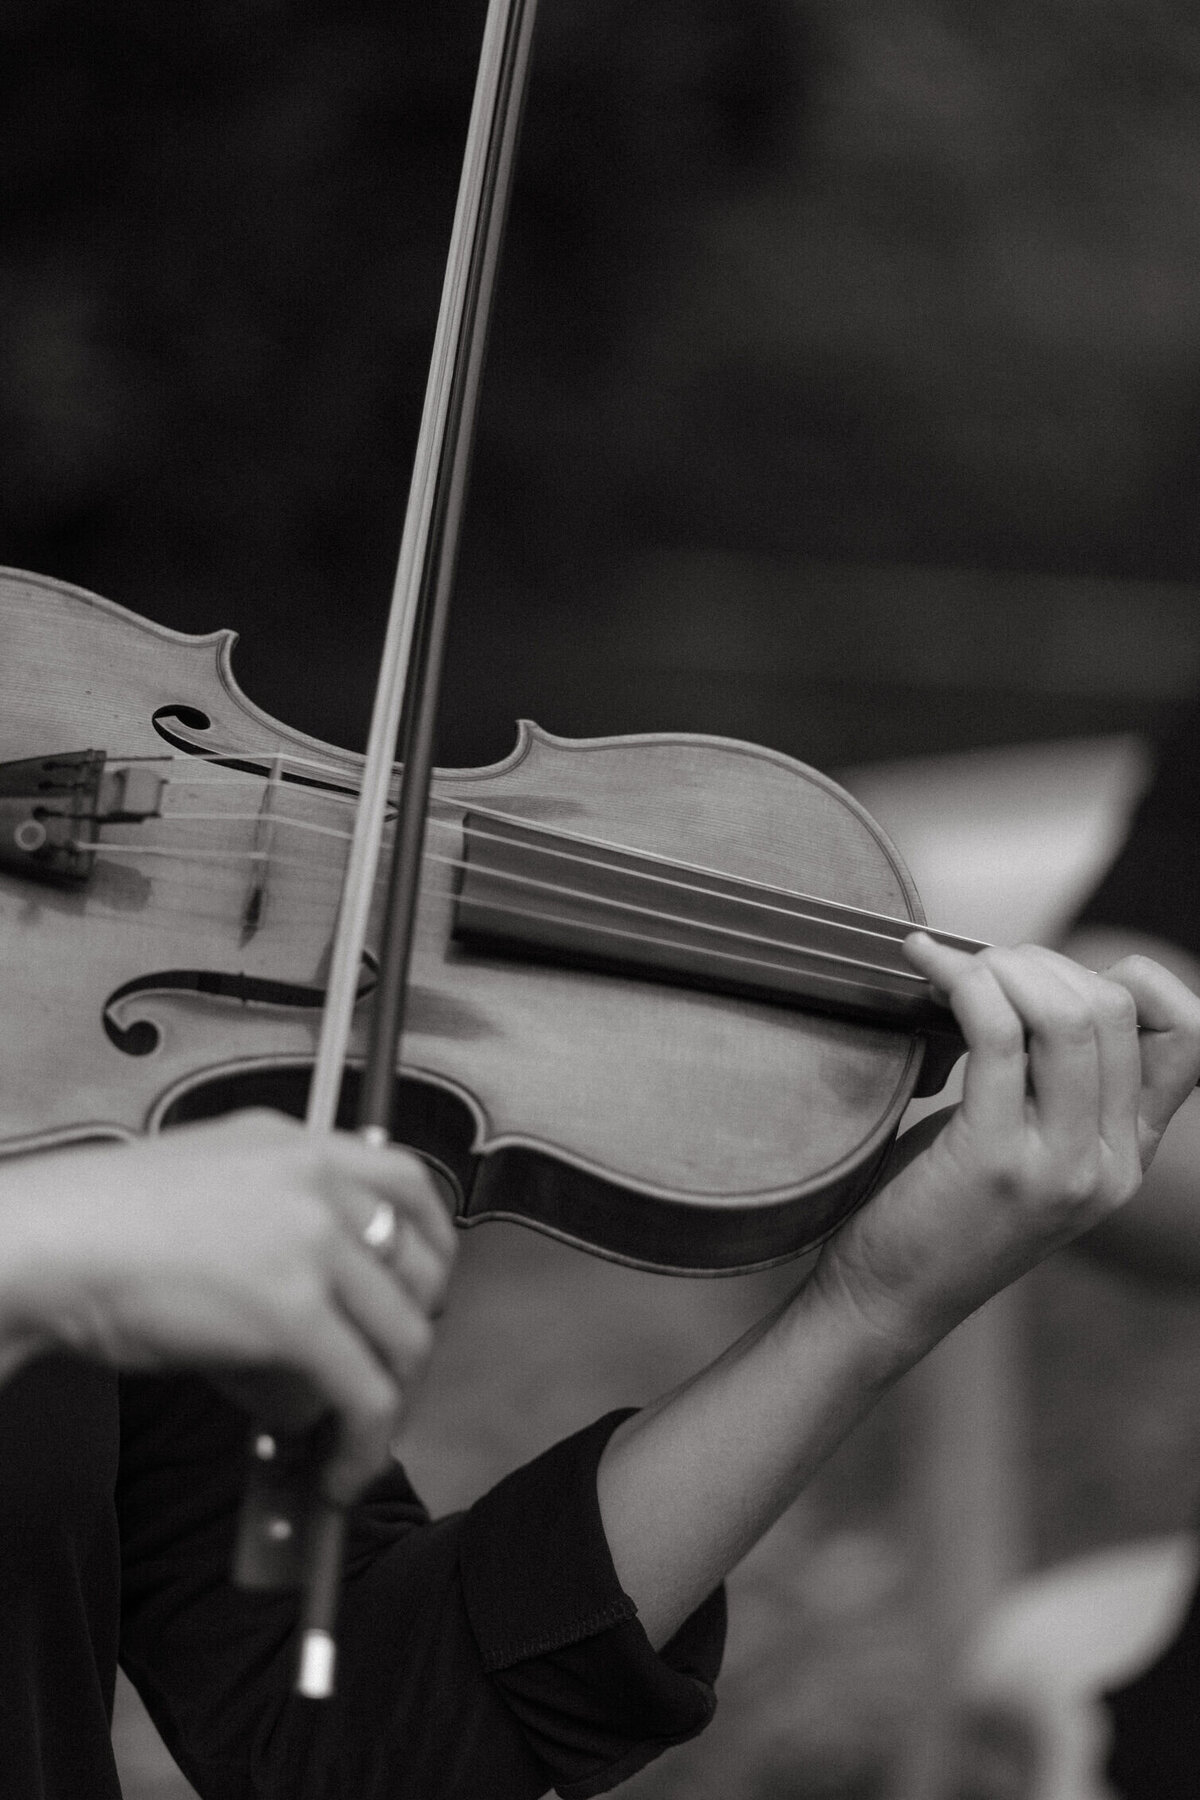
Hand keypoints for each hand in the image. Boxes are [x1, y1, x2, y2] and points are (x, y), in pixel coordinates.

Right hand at [0, 1110, 456, 1499]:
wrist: (50, 1244)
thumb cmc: (100, 1226)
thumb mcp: (211, 1186)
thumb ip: (275, 1222)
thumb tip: (314, 1310)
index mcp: (298, 1145)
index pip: (411, 1183)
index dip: (434, 1249)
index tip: (423, 1293)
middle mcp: (318, 1185)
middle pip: (421, 1269)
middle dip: (411, 1337)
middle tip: (381, 1379)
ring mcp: (311, 1244)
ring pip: (405, 1338)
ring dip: (390, 1405)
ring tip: (352, 1441)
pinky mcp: (293, 1313)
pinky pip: (367, 1393)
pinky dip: (364, 1447)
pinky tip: (335, 1472)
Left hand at [809, 937, 1199, 1357]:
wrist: (886, 1300)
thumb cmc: (939, 1209)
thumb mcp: (1028, 1146)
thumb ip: (1056, 1082)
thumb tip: (1041, 975)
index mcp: (1129, 1155)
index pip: (1190, 1036)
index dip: (1135, 979)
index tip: (1057, 976)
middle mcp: (1110, 1163)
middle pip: (1115, 1008)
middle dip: (1042, 962)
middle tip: (980, 968)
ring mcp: (1060, 1166)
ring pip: (1067, 1014)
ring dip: (1003, 966)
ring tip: (953, 968)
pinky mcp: (994, 1159)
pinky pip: (995, 1031)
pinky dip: (960, 980)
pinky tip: (924, 966)